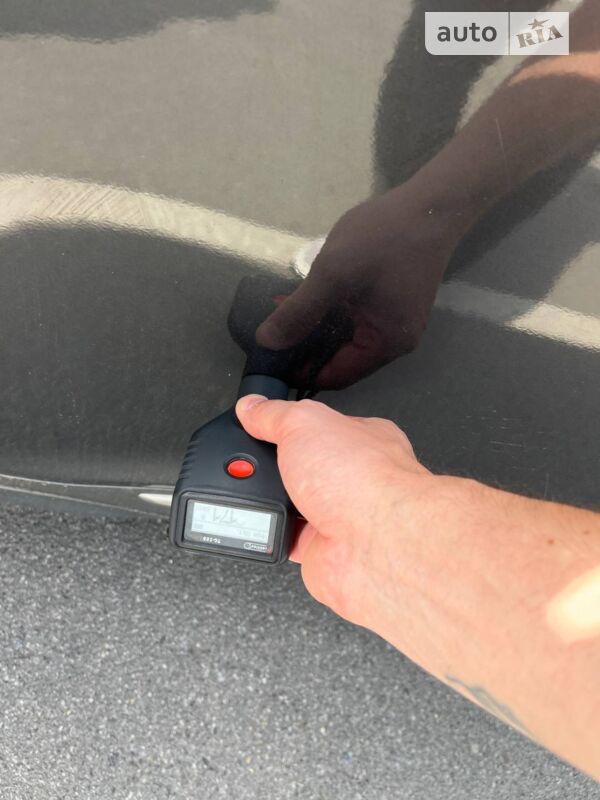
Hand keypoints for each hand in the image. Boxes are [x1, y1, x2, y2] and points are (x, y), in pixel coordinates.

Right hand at [235, 394, 431, 633]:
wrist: (376, 543)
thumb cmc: (362, 480)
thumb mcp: (306, 424)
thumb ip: (275, 414)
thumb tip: (253, 407)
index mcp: (358, 438)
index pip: (317, 427)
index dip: (287, 427)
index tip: (260, 427)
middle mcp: (353, 478)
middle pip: (300, 467)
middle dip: (276, 469)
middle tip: (259, 467)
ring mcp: (339, 516)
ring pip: (291, 505)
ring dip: (273, 503)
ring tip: (268, 497)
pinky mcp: (323, 549)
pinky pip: (285, 539)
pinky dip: (272, 535)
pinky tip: (272, 526)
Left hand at [256, 186, 462, 388]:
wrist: (432, 204)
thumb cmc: (384, 238)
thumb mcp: (333, 274)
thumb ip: (300, 311)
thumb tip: (267, 343)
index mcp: (386, 345)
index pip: (336, 377)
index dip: (301, 372)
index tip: (270, 360)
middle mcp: (395, 342)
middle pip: (341, 360)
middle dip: (306, 347)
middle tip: (271, 332)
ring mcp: (396, 322)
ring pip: (347, 338)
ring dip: (316, 328)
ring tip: (283, 310)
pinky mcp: (394, 303)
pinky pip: (357, 320)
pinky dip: (332, 314)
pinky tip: (309, 297)